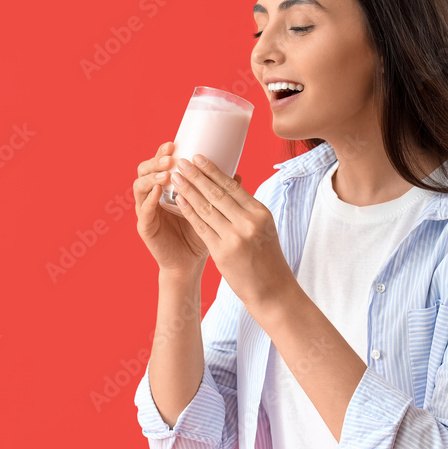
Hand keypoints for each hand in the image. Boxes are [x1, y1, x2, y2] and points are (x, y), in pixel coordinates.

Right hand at [133, 142, 242, 279]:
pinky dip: (150, 199)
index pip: (159, 163)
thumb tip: (238, 174)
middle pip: (145, 170)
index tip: (174, 142)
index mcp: (164, 188)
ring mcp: (146, 211)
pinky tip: (158, 190)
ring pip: (139, 186)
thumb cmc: (200, 235)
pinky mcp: (145, 228)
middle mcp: (152, 196)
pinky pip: (144, 210)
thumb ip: (218, 192)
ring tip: (166, 171)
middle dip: (155, 160)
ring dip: (152, 176)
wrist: (189, 264)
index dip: (163, 152)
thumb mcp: (209, 210)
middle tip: (169, 155)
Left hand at [169, 153, 294, 310]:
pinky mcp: (222, 253)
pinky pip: (201, 227)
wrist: (272, 291)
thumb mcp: (264, 228)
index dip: (213, 171)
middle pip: (217, 193)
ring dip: (188, 190)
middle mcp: (249, 222)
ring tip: (175, 177)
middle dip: (197, 175)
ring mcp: (235, 237)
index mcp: (260, 213)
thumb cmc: (267, 259)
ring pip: (206, 207)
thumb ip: (247, 210)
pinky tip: (178, 200)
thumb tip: (231, 186)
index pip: (233, 186)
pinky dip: (189, 211)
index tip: (198, 157)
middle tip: (182, 161)